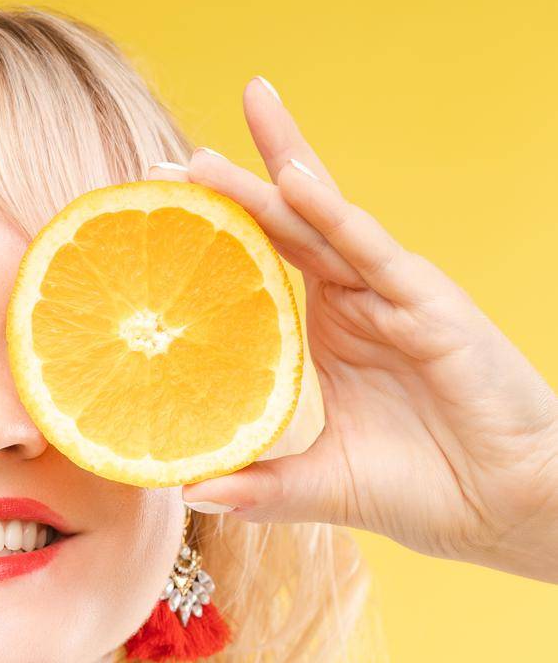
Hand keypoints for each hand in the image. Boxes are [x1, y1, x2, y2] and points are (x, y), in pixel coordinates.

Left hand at [155, 78, 557, 583]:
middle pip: (287, 224)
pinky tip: (291, 178)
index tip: (162, 208)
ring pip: (321, 223)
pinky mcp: (429, 304)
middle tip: (165, 163)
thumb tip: (188, 490)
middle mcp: (358, 302)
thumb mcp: (322, 487)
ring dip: (268, 180)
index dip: (221, 231)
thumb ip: (259, 486)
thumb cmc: (426, 489)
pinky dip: (332, 213)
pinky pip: (372, 250)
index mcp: (331, 332)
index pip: (267, 262)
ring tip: (208, 153)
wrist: (501, 509)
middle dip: (231, 188)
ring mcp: (393, 296)